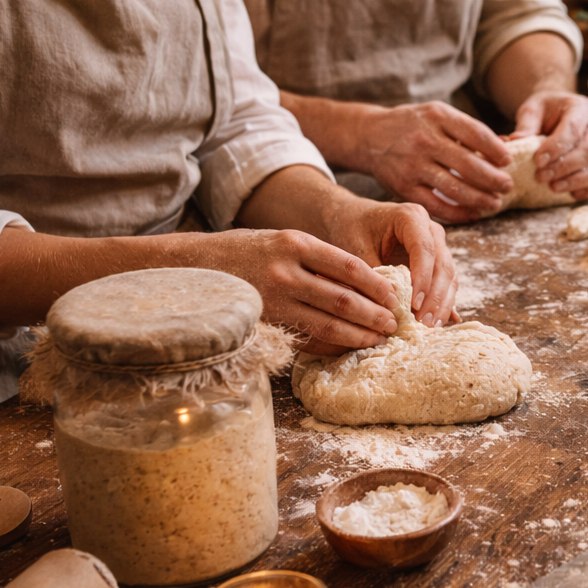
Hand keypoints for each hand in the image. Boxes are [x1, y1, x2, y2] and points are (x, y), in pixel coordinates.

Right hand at [185, 228, 401, 355]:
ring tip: (377, 339)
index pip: (350, 267)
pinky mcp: (264, 322)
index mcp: (295, 243)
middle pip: (343, 299)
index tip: (394, 296)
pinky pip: (305, 337)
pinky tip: (346, 347)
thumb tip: (363, 283)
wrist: (193, 265)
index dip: (377, 285)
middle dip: (374, 315)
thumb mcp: (281, 241)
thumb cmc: (245, 251)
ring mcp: (273, 299)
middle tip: (393, 324)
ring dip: (358, 334)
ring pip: (328, 323)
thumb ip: (317, 258)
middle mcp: (285, 270)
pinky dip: (330, 344)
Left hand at [323, 200, 455, 328]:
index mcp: (411, 217)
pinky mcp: (437, 262)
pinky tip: (438, 323)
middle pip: (442, 265)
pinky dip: (442, 303)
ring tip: (429, 327)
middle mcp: (431, 229)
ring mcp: (438, 245)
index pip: (424, 249)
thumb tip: (390, 307)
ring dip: (441, 303)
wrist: (351, 219)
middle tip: (423, 323)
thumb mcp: (356, 249)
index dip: (422, 279)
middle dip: (435, 297)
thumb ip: (374, 275)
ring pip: (449, 276)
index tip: (415, 305)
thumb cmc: (352, 230)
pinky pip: (446, 284)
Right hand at [360, 101, 514, 222]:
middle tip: (508, 186)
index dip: (496, 150)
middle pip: (468, 164)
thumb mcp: (439, 115)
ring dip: (480, 199)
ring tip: (495, 203)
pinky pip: (436, 205)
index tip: (509, 161)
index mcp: (438, 116)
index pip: (475, 133)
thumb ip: (469, 130)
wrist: (370, 136)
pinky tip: (473, 213)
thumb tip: (507, 145)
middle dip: (493, 179)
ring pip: (454, 188)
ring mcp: (413, 165)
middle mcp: (424, 140)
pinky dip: (458, 213)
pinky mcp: (403, 187)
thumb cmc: (415, 125)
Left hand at [512, 90, 587, 198]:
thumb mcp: (532, 110)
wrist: (559, 112)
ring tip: (554, 187)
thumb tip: (515, 141)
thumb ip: (526, 124)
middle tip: (541, 177)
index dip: (556, 147)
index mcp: (582, 108)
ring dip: (577, 180)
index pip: (573, 129)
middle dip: (564, 167)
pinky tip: (572, 194)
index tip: (538, 161)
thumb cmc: (545, 111)